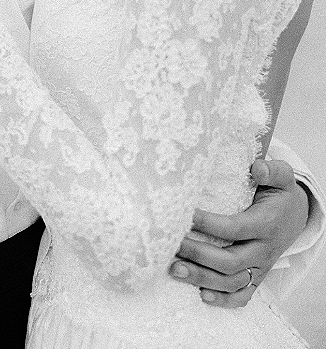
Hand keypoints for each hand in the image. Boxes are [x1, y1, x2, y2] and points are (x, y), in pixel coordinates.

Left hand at [169, 158, 308, 307]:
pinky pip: (243, 296)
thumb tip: (256, 168)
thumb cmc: (280, 194)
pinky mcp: (257, 278)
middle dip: (198, 254)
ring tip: (174, 269)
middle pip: (230, 261)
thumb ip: (272, 170)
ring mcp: (260, 267)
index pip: (234, 228)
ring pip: (232, 282)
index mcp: (266, 224)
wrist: (296, 216)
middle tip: (172, 244)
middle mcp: (263, 250)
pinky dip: (223, 300)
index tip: (185, 215)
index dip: (208, 224)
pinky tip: (201, 295)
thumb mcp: (282, 177)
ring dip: (202, 278)